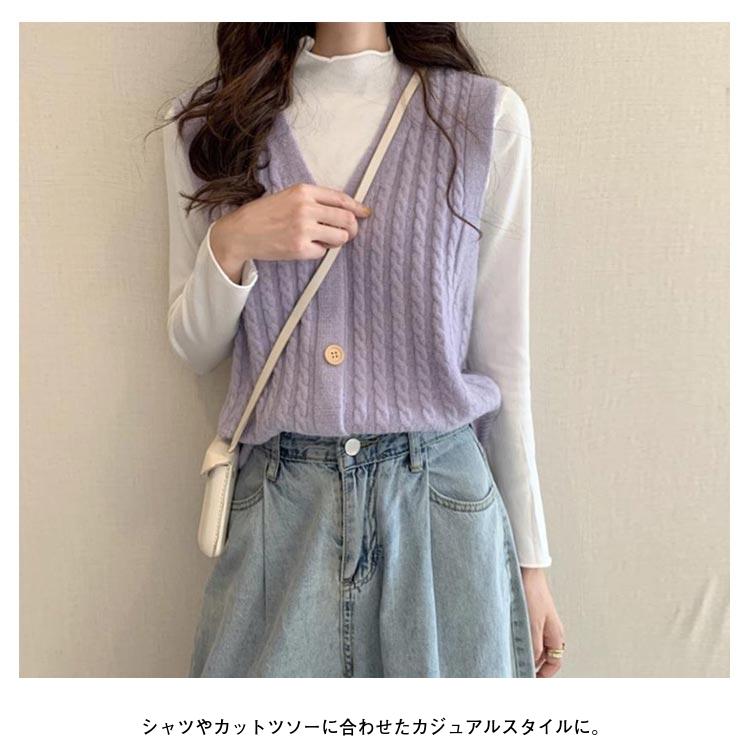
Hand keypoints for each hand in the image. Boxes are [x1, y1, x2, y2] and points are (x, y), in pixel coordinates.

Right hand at [209, 182, 371, 280]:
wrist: (241, 232)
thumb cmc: (265, 214)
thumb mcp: (289, 196)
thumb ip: (315, 200)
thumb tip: (344, 209)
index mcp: (304, 191)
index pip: (341, 199)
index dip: (357, 207)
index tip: (365, 213)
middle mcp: (306, 208)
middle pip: (347, 219)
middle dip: (352, 228)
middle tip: (348, 233)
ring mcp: (303, 229)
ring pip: (340, 237)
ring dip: (337, 240)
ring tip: (324, 239)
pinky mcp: (300, 248)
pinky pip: (324, 252)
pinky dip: (319, 250)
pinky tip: (306, 246)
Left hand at [520, 567, 565, 676]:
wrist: (526, 571)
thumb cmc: (532, 593)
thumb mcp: (532, 625)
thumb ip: (534, 646)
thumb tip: (532, 664)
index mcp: (556, 635)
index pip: (554, 663)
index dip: (544, 674)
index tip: (530, 679)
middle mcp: (551, 630)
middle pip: (545, 656)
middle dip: (533, 664)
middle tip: (517, 669)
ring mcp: (542, 622)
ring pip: (537, 645)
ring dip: (527, 652)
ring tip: (512, 656)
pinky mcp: (533, 615)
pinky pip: (530, 634)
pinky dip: (523, 640)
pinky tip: (511, 640)